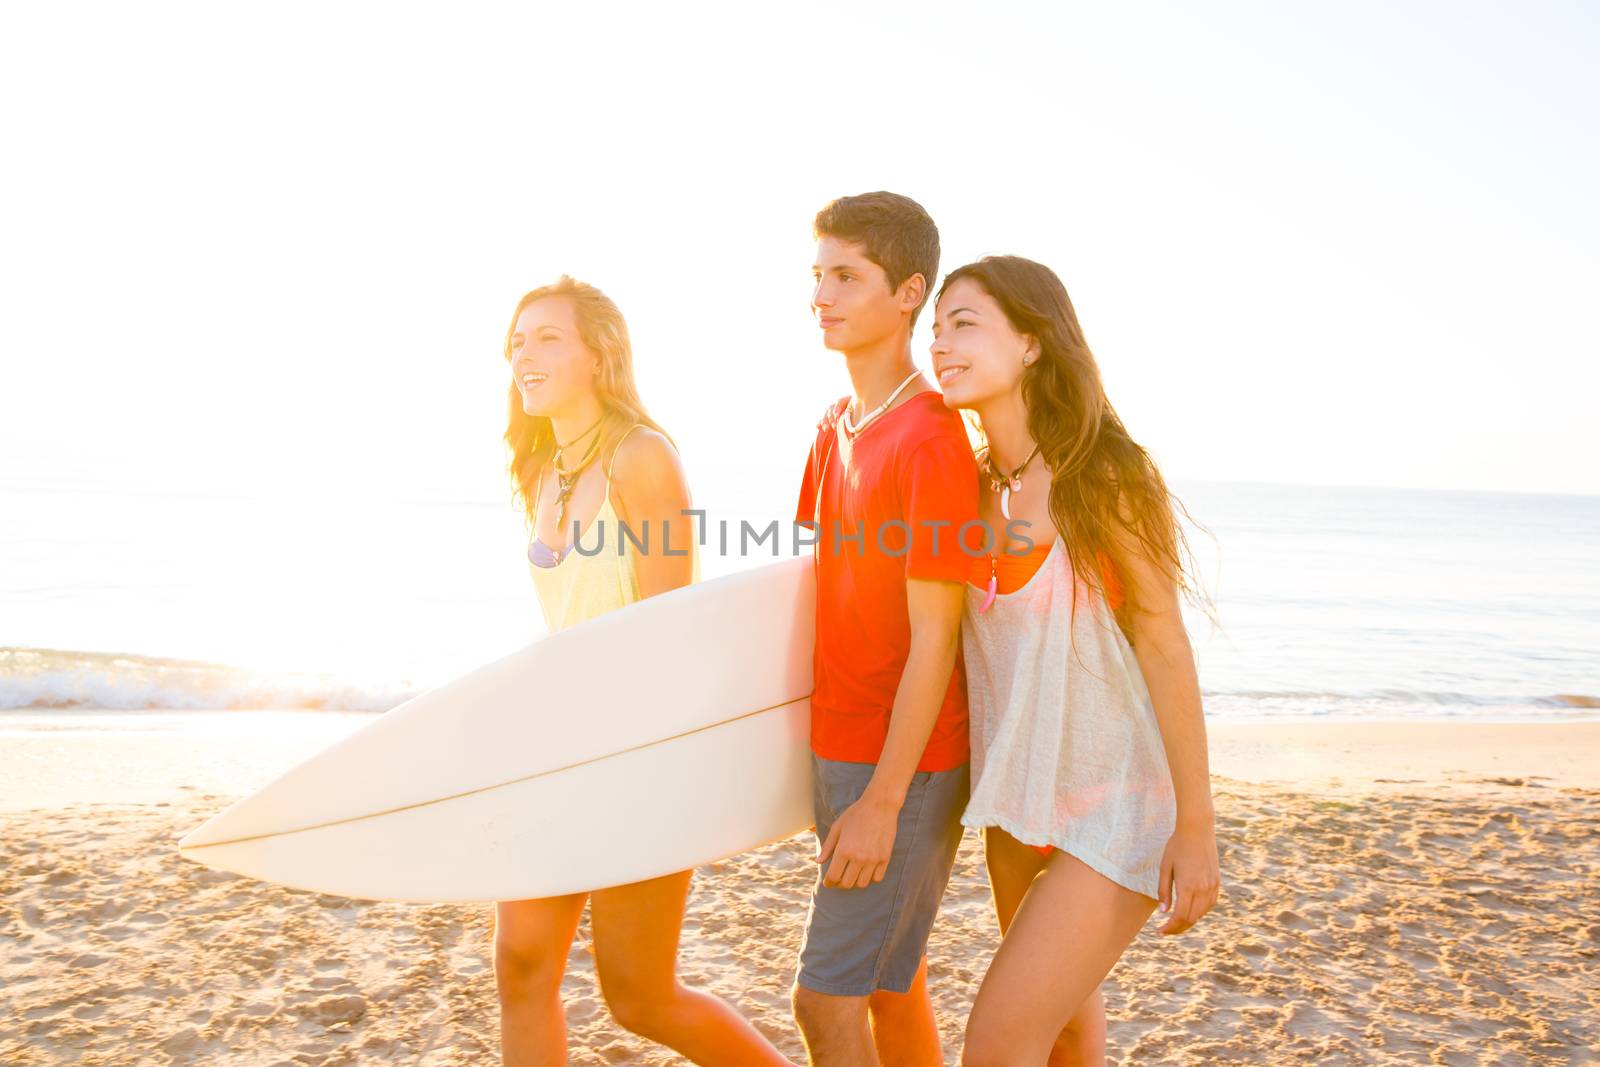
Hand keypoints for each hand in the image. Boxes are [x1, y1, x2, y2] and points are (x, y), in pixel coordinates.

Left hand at [817, 793, 898, 889]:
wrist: (880, 806)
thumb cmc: (856, 814)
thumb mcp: (837, 828)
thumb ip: (827, 847)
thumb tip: (818, 862)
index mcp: (843, 850)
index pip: (833, 877)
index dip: (829, 882)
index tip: (828, 883)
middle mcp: (858, 858)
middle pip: (847, 884)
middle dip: (840, 884)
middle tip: (838, 879)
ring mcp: (873, 860)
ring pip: (862, 884)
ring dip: (855, 882)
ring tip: (852, 875)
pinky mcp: (885, 858)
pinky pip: (877, 878)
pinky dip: (870, 878)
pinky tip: (866, 871)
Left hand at [1156, 819, 1219, 934]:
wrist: (1197, 829)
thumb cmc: (1177, 846)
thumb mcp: (1165, 867)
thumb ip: (1163, 891)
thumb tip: (1164, 912)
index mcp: (1188, 886)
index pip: (1180, 917)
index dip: (1170, 928)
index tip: (1159, 931)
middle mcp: (1203, 889)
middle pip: (1192, 919)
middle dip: (1178, 928)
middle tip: (1165, 930)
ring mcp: (1212, 886)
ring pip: (1202, 914)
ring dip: (1189, 921)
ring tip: (1175, 921)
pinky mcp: (1217, 882)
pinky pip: (1210, 904)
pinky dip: (1200, 911)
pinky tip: (1190, 910)